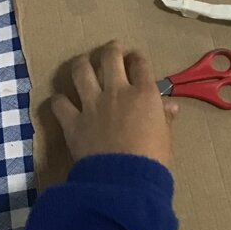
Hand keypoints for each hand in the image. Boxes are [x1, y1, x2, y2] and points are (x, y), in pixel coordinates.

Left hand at [52, 41, 177, 168]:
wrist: (124, 180)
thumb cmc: (152, 159)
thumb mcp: (166, 137)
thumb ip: (165, 118)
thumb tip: (171, 106)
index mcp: (144, 94)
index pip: (141, 64)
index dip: (137, 57)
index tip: (135, 57)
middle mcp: (117, 91)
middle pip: (111, 58)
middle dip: (112, 49)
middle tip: (112, 49)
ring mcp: (92, 104)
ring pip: (82, 71)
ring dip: (82, 63)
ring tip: (83, 61)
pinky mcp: (73, 121)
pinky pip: (60, 104)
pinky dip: (59, 101)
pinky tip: (61, 101)